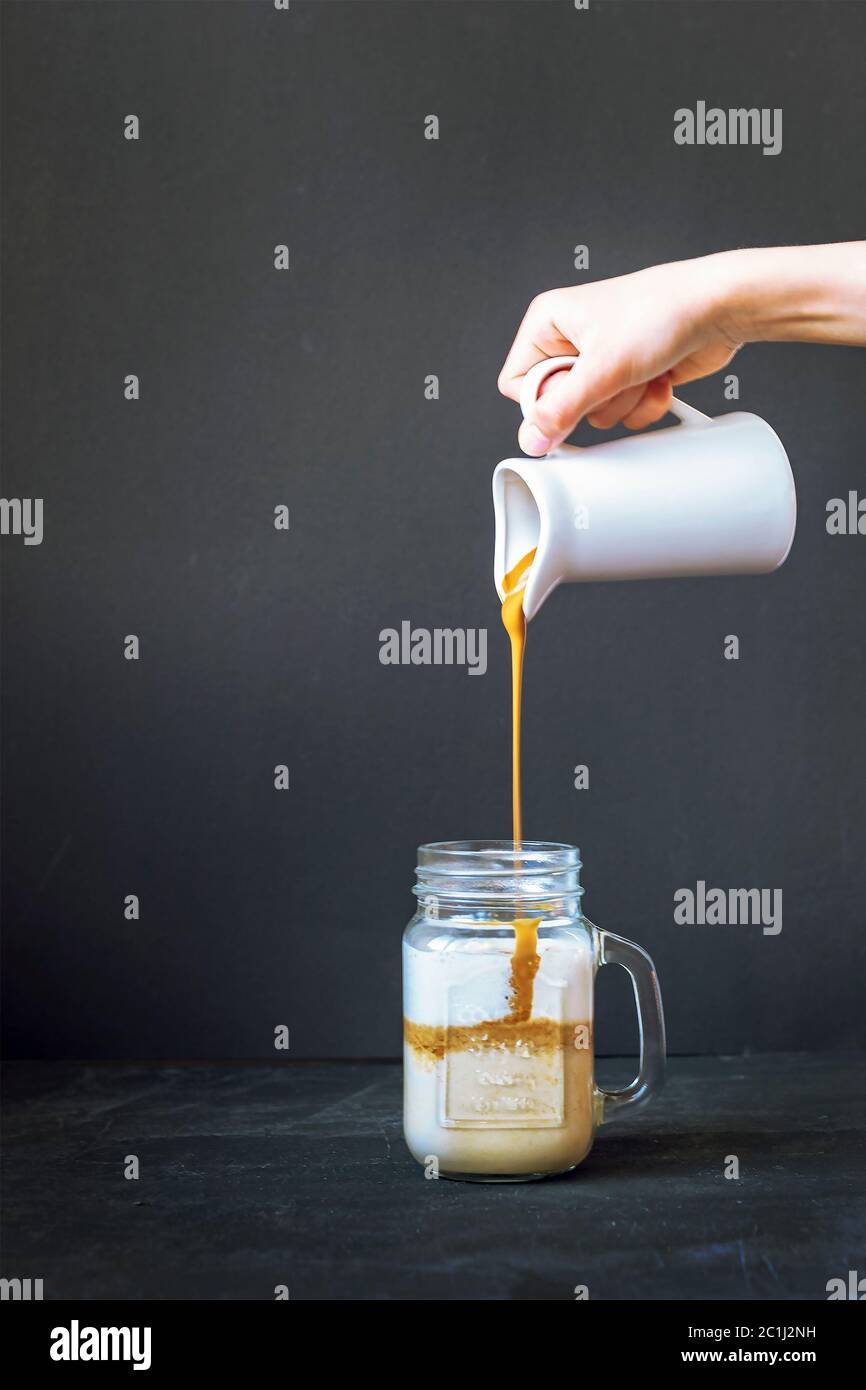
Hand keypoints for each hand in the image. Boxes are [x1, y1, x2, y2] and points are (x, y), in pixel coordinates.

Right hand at [498, 258, 740, 454]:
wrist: (718, 306)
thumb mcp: (603, 368)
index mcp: (548, 323)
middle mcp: (571, 339)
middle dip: (594, 400)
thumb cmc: (661, 313)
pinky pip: (623, 412)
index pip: (518, 384)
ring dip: (624, 400)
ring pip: (594, 413)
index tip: (574, 394)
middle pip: (559, 404)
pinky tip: (659, 377)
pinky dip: (644, 402)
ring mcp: (602, 359)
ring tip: (642, 370)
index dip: (544, 400)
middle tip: (614, 377)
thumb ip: (561, 410)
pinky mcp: (629, 375)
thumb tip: (530, 440)